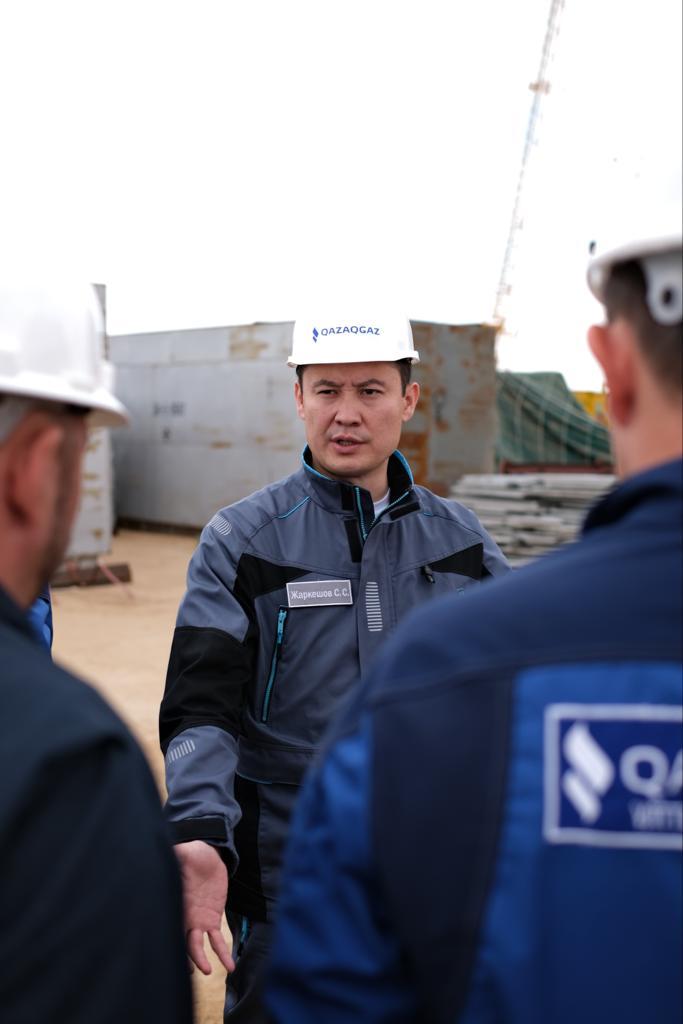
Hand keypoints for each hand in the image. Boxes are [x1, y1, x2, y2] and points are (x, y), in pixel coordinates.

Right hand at [175, 840, 234, 975]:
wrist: (208, 857)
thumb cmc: (191, 854)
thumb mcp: (182, 853)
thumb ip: (174, 855)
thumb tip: (167, 850)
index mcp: (175, 904)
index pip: (168, 926)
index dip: (167, 939)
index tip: (167, 952)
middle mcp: (184, 917)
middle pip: (181, 942)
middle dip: (183, 957)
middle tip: (186, 972)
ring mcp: (198, 921)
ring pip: (197, 946)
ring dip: (201, 960)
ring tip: (207, 970)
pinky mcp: (212, 920)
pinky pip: (217, 941)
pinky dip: (223, 954)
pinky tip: (230, 966)